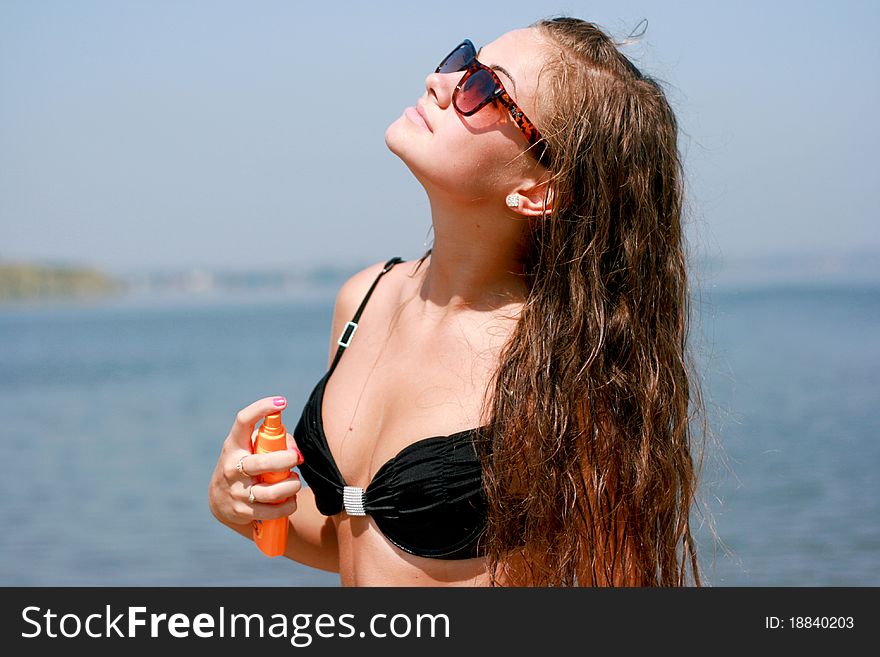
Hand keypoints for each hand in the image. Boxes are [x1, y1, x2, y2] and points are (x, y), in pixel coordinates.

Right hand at [208, 396, 302, 526]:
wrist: (222, 501)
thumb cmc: (247, 464)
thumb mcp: (253, 448)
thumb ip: (276, 442)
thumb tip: (296, 452)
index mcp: (234, 444)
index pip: (243, 421)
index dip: (261, 409)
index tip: (281, 402)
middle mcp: (231, 466)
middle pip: (262, 463)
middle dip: (286, 460)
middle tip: (295, 458)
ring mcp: (235, 490)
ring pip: (271, 491)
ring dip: (291, 486)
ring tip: (294, 481)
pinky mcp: (241, 512)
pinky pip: (273, 510)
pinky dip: (288, 505)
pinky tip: (290, 499)